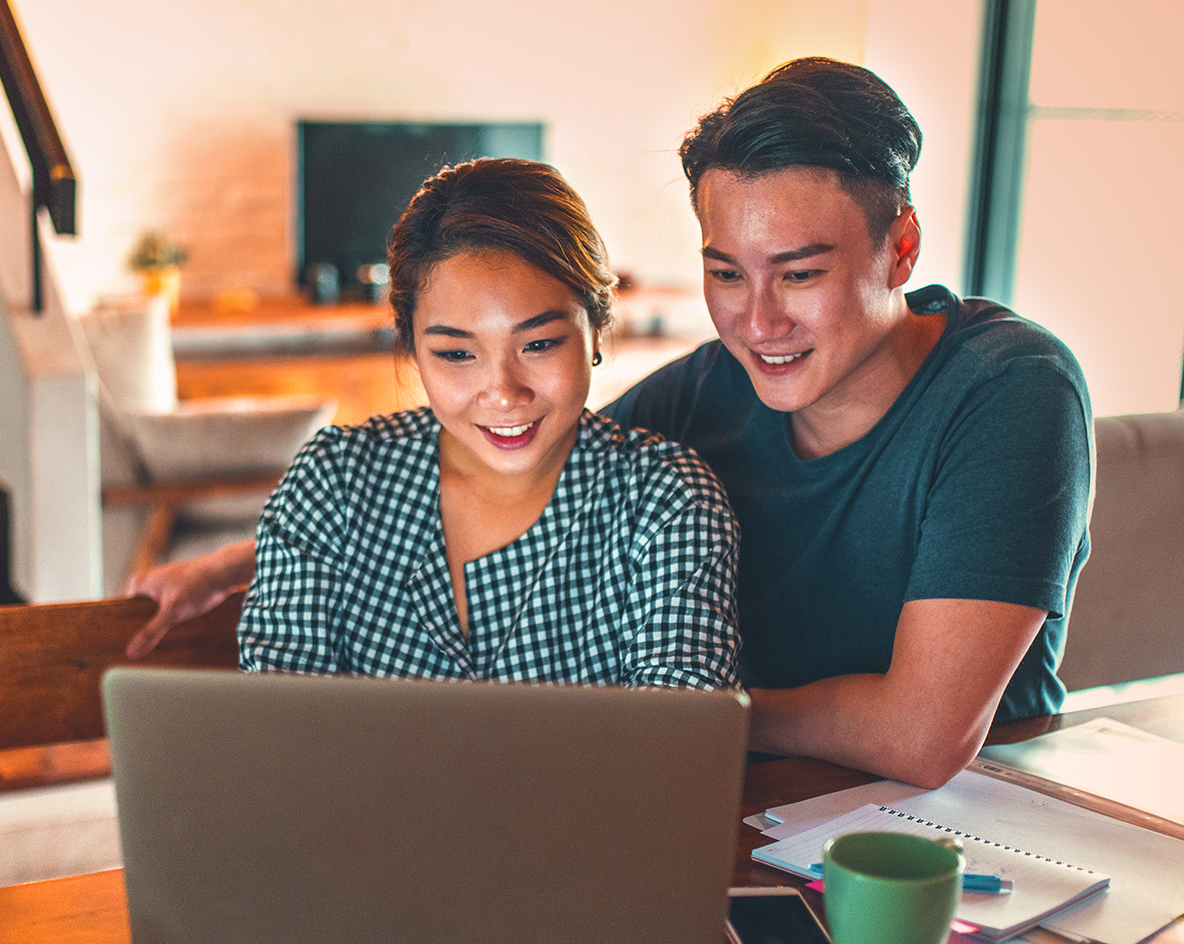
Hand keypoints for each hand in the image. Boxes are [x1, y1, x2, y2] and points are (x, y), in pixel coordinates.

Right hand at [124, 539, 255, 657]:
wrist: (225, 572)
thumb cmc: (197, 585)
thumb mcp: (172, 612)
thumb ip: (151, 632)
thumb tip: (132, 651)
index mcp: (138, 583)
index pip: (121, 612)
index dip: (124, 631)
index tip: (122, 649)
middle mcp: (148, 583)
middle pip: (138, 615)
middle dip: (142, 630)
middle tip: (142, 651)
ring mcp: (164, 587)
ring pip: (155, 613)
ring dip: (159, 626)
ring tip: (158, 645)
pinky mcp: (178, 592)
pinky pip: (168, 610)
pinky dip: (171, 621)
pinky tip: (175, 634)